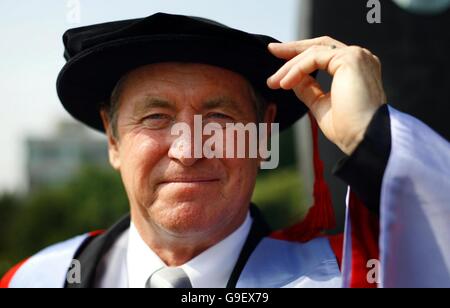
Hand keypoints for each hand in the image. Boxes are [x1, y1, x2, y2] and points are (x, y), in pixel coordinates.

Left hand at [267, 36, 385, 154]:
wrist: (364, 137)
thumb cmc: (348, 129)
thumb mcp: (321, 105)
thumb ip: (308, 89)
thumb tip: (292, 80)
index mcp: (355, 69)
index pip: (323, 55)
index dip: (300, 57)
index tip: (281, 65)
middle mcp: (359, 58)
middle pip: (319, 46)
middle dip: (293, 49)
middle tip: (272, 50)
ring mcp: (356, 56)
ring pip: (313, 52)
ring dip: (290, 66)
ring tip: (274, 81)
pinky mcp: (350, 58)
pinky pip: (314, 58)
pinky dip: (297, 69)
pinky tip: (285, 83)